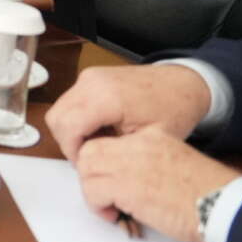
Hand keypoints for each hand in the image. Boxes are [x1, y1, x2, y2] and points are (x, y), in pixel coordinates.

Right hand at [46, 62, 213, 157]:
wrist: (184, 83)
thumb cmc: (173, 110)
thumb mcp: (145, 140)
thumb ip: (111, 151)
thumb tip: (90, 165)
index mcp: (105, 97)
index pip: (66, 127)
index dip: (73, 151)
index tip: (88, 163)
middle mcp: (91, 82)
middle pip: (56, 118)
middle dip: (68, 142)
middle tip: (91, 156)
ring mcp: (88, 76)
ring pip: (60, 110)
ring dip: (72, 130)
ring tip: (99, 142)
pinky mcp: (89, 77)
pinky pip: (70, 102)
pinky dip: (78, 119)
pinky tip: (102, 128)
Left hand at [72, 129, 240, 241]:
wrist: (224, 205)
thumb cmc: (208, 193)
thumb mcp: (176, 164)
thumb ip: (149, 163)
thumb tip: (124, 177)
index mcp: (152, 137)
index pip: (108, 141)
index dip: (100, 162)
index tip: (104, 179)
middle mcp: (138, 145)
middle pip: (90, 152)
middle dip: (89, 175)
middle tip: (101, 193)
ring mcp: (131, 164)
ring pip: (86, 170)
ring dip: (92, 191)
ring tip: (109, 206)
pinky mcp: (127, 187)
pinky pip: (93, 192)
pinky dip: (97, 206)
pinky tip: (114, 215)